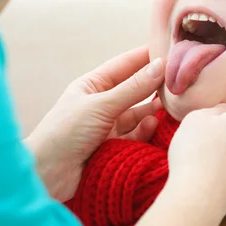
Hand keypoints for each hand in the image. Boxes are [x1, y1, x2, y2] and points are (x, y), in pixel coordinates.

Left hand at [26, 47, 164, 200]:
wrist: (46, 176)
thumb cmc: (65, 132)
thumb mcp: (101, 106)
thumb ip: (133, 88)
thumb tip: (160, 66)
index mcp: (93, 85)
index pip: (125, 64)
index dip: (146, 56)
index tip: (172, 49)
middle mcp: (102, 102)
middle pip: (134, 88)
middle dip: (155, 84)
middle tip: (179, 80)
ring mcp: (108, 125)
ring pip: (138, 112)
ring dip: (152, 108)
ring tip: (169, 105)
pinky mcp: (114, 146)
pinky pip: (136, 133)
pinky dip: (146, 129)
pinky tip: (153, 124)